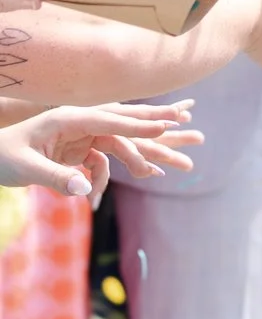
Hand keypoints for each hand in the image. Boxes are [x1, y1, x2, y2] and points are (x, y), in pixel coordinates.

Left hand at [0, 101, 200, 194]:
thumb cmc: (2, 158)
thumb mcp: (25, 169)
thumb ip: (57, 177)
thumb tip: (85, 189)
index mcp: (67, 119)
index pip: (110, 120)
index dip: (138, 125)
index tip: (166, 127)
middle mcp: (79, 123)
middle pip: (125, 122)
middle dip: (154, 124)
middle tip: (186, 118)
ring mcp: (81, 136)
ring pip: (119, 144)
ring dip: (136, 161)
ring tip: (159, 174)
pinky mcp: (79, 150)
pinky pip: (103, 164)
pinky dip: (102, 181)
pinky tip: (94, 201)